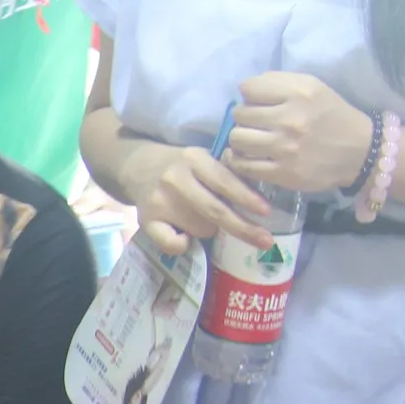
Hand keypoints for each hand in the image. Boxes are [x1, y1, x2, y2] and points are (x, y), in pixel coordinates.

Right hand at [123, 143, 272, 256]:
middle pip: (214, 210)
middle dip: (242, 228)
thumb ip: (225, 174)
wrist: (137, 166)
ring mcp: (158, 200)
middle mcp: (175, 178)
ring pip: (200, 229)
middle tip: (264, 241)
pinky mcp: (145, 220)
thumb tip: (256, 202)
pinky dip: (183, 245)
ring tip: (202, 219)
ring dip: (209, 229)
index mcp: (193, 159)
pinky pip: (173, 244)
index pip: (224, 181)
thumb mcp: (203, 159)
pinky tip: (184, 238)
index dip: (247, 198)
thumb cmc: (181, 165)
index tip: (267, 212)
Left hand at [228, 71, 377, 195]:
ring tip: (253, 140)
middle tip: (257, 124)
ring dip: (241, 139)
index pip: (249, 88)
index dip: (250, 95)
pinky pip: (243, 165)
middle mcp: (291, 119)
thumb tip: (245, 89)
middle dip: (245, 118)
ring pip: (237, 139)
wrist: (360, 152)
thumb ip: (278, 82)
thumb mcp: (312, 87)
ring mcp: (286, 148)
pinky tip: (250, 157)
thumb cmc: (331, 116)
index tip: (259, 102)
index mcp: (299, 93)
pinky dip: (241, 161)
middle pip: (240, 115)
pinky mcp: (283, 173)